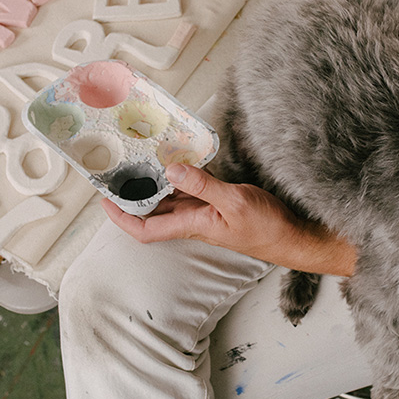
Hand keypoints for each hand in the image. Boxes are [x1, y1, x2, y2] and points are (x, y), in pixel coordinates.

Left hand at [102, 164, 355, 275]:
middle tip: (118, 171)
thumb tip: (171, 170)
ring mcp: (206, 213)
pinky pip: (192, 191)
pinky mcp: (219, 205)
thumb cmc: (267, 228)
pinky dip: (181, 178)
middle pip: (153, 212)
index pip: (145, 229)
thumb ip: (203, 185)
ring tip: (140, 161)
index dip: (121, 218)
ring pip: (171, 200)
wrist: (292, 236)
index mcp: (192, 225)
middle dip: (134, 195)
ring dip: (155, 184)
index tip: (105, 200)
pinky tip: (178, 161)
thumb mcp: (234, 201)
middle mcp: (193, 221)